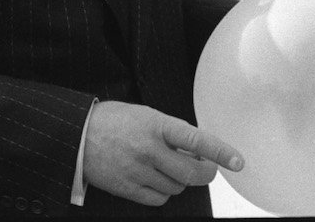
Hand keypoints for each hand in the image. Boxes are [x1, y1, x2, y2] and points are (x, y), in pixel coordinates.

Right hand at [82, 100, 242, 206]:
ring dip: (181, 180)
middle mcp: (150, 149)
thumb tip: (195, 149)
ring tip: (170, 167)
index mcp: (157, 125)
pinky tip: (157, 180)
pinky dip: (164, 192)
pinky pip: (159, 198)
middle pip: (192, 173)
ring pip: (177, 187)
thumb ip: (171, 131)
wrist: (78, 135)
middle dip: (205, 173)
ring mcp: (138, 171)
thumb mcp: (146, 115)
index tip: (237, 161)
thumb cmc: (113, 121)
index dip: (220, 152)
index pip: (197, 140)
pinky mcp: (127, 188)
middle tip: (206, 169)